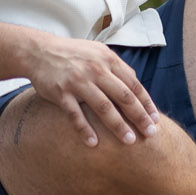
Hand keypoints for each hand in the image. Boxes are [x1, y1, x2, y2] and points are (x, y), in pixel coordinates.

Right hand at [19, 32, 159, 147]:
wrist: (40, 51)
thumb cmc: (74, 54)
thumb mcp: (98, 52)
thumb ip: (117, 68)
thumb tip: (136, 85)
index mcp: (108, 60)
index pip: (133, 84)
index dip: (146, 103)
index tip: (155, 119)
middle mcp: (95, 70)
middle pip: (123, 97)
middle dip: (139, 116)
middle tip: (150, 134)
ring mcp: (78, 81)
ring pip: (103, 107)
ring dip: (118, 125)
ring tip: (129, 141)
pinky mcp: (61, 93)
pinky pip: (75, 114)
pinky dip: (85, 129)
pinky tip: (93, 143)